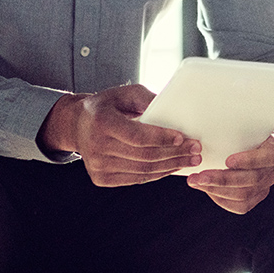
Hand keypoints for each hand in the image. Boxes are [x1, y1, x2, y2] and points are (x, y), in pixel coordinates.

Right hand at [39, 85, 201, 186]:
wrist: (78, 125)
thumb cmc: (108, 106)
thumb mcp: (125, 93)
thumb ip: (148, 99)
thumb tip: (174, 108)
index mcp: (102, 122)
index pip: (138, 136)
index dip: (162, 138)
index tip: (183, 137)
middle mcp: (96, 147)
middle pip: (144, 155)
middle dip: (175, 153)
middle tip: (196, 150)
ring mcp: (97, 166)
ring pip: (142, 170)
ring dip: (171, 166)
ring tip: (190, 160)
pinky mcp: (101, 178)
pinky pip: (136, 179)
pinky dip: (157, 174)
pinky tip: (172, 167)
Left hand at [186, 130, 273, 213]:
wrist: (256, 144)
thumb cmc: (246, 132)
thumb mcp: (244, 124)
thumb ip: (233, 126)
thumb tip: (208, 120)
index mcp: (273, 150)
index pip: (267, 158)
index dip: (248, 161)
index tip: (227, 160)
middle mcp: (272, 171)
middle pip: (251, 180)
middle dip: (222, 179)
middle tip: (199, 176)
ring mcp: (265, 186)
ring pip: (244, 196)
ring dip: (216, 190)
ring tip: (196, 182)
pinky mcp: (256, 197)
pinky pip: (240, 206)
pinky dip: (221, 199)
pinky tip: (207, 189)